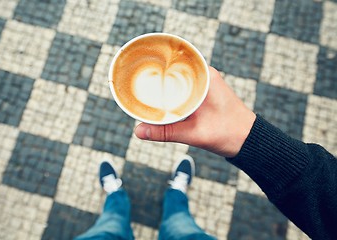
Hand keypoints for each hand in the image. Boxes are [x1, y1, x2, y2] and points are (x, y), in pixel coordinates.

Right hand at [134, 66, 255, 157]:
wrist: (248, 142)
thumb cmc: (228, 133)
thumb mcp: (194, 133)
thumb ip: (165, 132)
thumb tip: (138, 131)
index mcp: (205, 76)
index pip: (177, 60)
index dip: (157, 61)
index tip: (140, 64)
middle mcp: (205, 76)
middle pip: (174, 70)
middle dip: (156, 74)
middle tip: (135, 80)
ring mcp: (204, 86)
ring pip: (177, 81)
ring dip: (163, 85)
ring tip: (142, 88)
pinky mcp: (203, 95)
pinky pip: (182, 89)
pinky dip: (170, 93)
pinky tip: (158, 100)